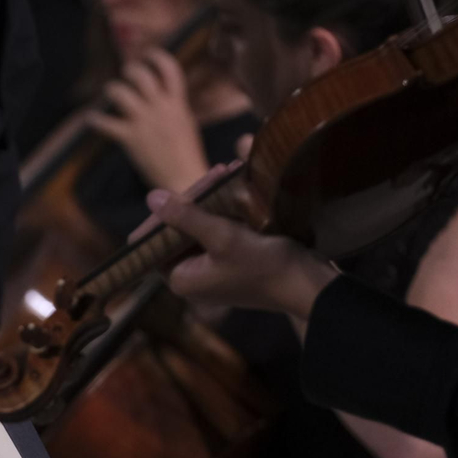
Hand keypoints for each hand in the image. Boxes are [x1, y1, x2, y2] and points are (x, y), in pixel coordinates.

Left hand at [87, 48, 207, 191]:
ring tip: (110, 92)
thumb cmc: (187, 156)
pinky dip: (95, 120)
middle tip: (126, 74)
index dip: (157, 57)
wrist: (185, 179)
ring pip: (120, 93)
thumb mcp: (186, 124)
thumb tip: (163, 99)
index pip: (169, 69)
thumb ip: (174, 109)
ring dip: (112, 89)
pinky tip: (91, 119)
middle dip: (131, 71)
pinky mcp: (130, 138)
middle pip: (141, 76)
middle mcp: (160, 108)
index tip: (148, 55)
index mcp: (178, 104)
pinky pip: (106, 123)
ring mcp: (144, 122)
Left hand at [140, 182, 339, 317]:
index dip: (165, 213)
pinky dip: (225, 209)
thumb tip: (151, 197)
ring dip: (212, 199)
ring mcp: (211, 268)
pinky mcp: (229, 260)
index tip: (184, 189)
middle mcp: (191, 276)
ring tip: (228, 172)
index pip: (155, 241)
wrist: (307, 285)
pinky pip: (217, 229)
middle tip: (216, 172)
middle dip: (196, 199)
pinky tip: (235, 185)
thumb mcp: (222, 237)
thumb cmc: (263, 265)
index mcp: (180, 278)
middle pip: (178, 229)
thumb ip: (185, 216)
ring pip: (199, 225)